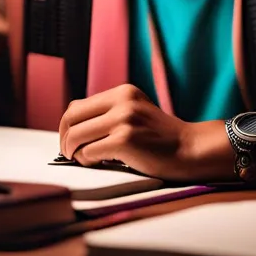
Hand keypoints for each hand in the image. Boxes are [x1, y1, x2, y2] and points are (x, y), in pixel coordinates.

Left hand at [58, 84, 232, 181]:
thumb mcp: (136, 113)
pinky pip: (89, 152)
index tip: (69, 141)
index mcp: (123, 92)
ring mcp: (124, 120)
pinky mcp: (125, 140)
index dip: (66, 126)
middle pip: (71, 118)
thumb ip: (110, 113)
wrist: (191, 150)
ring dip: (72, 152)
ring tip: (81, 160)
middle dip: (64, 139)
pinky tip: (97, 163)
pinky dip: (86, 161)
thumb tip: (71, 128)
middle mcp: (122, 101)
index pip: (77, 105)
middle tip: (68, 153)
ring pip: (76, 136)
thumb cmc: (161, 139)